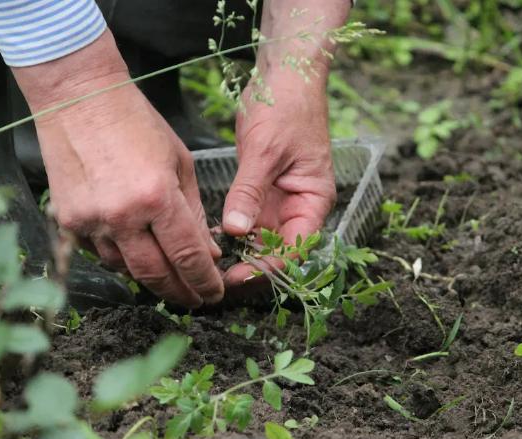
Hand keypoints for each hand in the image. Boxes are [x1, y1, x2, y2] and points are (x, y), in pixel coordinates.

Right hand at [13, 31, 222, 306]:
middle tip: (195, 300)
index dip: (204, 281)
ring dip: (150, 277)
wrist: (79, 99)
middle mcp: (122, 216)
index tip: (214, 293)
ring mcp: (90, 221)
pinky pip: (99, 253)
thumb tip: (208, 254)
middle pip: (155, 274)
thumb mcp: (180, 163)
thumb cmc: (136, 123)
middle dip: (179, 292)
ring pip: (125, 269)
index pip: (188, 256)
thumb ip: (194, 212)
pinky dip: (120, 257)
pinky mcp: (68, 221)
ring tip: (169, 278)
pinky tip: (136, 253)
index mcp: (157, 197)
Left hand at [221, 70, 335, 285]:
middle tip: (215, 279)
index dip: (268, 268)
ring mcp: (280, 200)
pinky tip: (208, 238)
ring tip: (208, 265)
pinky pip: (248, 220)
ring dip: (239, 253)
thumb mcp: (265, 152)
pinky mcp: (261, 190)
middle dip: (250, 267)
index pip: (295, 249)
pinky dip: (231, 231)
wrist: (284, 76)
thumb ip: (250, 193)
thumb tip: (234, 232)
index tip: (237, 277)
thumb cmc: (285, 107)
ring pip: (260, 240)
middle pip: (278, 251)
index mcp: (314, 200)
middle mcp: (300, 206)